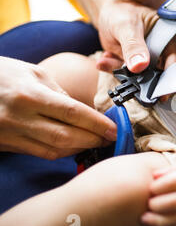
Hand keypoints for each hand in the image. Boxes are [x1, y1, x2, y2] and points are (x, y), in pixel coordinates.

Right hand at [0, 57, 116, 159]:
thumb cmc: (2, 74)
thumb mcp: (33, 72)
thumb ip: (59, 93)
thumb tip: (83, 113)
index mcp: (30, 94)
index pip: (72, 112)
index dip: (97, 123)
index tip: (114, 129)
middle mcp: (20, 117)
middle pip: (66, 136)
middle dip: (93, 140)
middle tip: (111, 138)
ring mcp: (11, 133)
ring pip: (54, 149)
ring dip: (80, 148)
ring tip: (96, 143)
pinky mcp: (6, 144)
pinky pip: (40, 153)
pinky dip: (62, 151)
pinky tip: (75, 146)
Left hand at [96, 0, 175, 73]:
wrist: (109, 9)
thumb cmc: (122, 11)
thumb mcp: (127, 26)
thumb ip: (133, 46)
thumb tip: (140, 66)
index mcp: (169, 38)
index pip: (174, 63)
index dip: (168, 79)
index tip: (157, 90)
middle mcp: (162, 51)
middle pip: (159, 75)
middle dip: (141, 79)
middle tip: (124, 75)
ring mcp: (149, 60)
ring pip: (142, 78)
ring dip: (123, 74)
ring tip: (107, 62)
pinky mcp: (136, 65)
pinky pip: (128, 75)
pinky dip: (115, 71)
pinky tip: (105, 60)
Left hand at [141, 162, 175, 225]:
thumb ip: (173, 170)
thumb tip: (153, 176)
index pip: (167, 184)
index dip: (154, 188)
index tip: (151, 189)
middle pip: (167, 204)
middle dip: (153, 205)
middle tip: (148, 204)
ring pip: (172, 221)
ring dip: (155, 221)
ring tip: (146, 219)